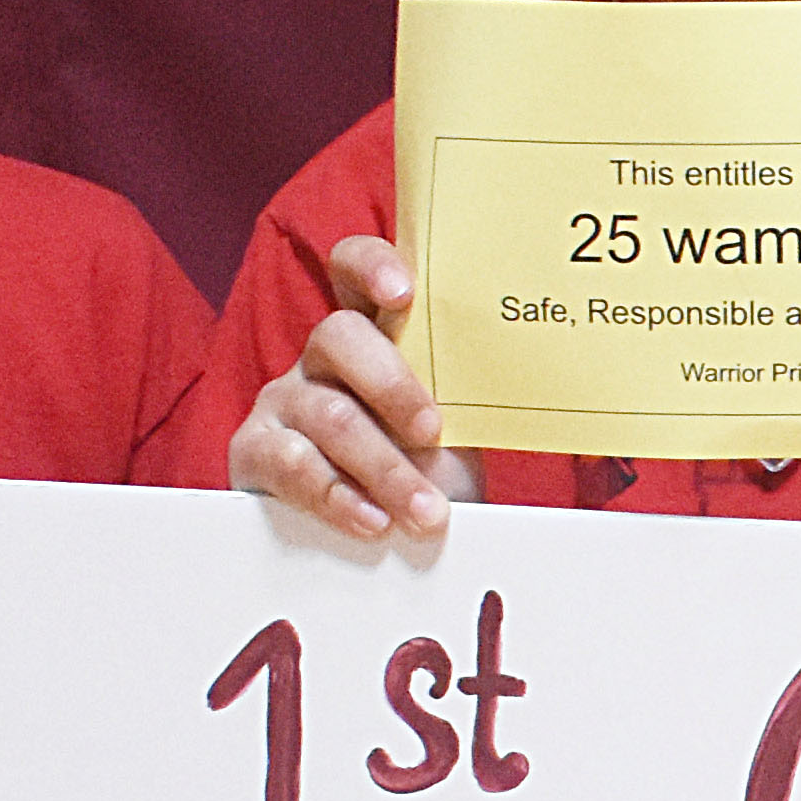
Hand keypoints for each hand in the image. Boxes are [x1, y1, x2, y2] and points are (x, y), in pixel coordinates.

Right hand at [230, 235, 483, 541]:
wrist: (394, 534)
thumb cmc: (431, 466)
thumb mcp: (459, 421)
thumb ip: (471, 388)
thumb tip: (542, 388)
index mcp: (374, 330)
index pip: (355, 267)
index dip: (372, 266)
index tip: (404, 292)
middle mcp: (323, 355)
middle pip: (340, 336)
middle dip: (394, 388)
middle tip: (433, 434)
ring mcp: (285, 399)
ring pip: (330, 416)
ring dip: (386, 469)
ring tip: (426, 513)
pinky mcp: (258, 450)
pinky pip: (293, 465)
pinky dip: (340, 498)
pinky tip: (373, 521)